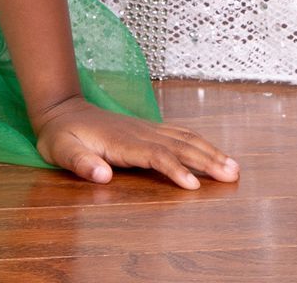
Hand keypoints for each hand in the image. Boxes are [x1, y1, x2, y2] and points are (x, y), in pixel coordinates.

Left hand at [32, 96, 238, 190]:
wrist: (62, 110)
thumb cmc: (61, 136)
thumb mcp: (61, 151)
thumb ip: (80, 163)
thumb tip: (102, 175)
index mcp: (121, 142)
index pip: (154, 155)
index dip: (174, 169)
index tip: (194, 186)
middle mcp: (139, 133)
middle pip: (178, 145)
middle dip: (207, 160)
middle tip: (233, 175)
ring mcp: (145, 129)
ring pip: (184, 138)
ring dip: (210, 151)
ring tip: (234, 167)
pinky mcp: (148, 130)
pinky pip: (179, 134)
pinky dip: (200, 143)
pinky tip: (215, 153)